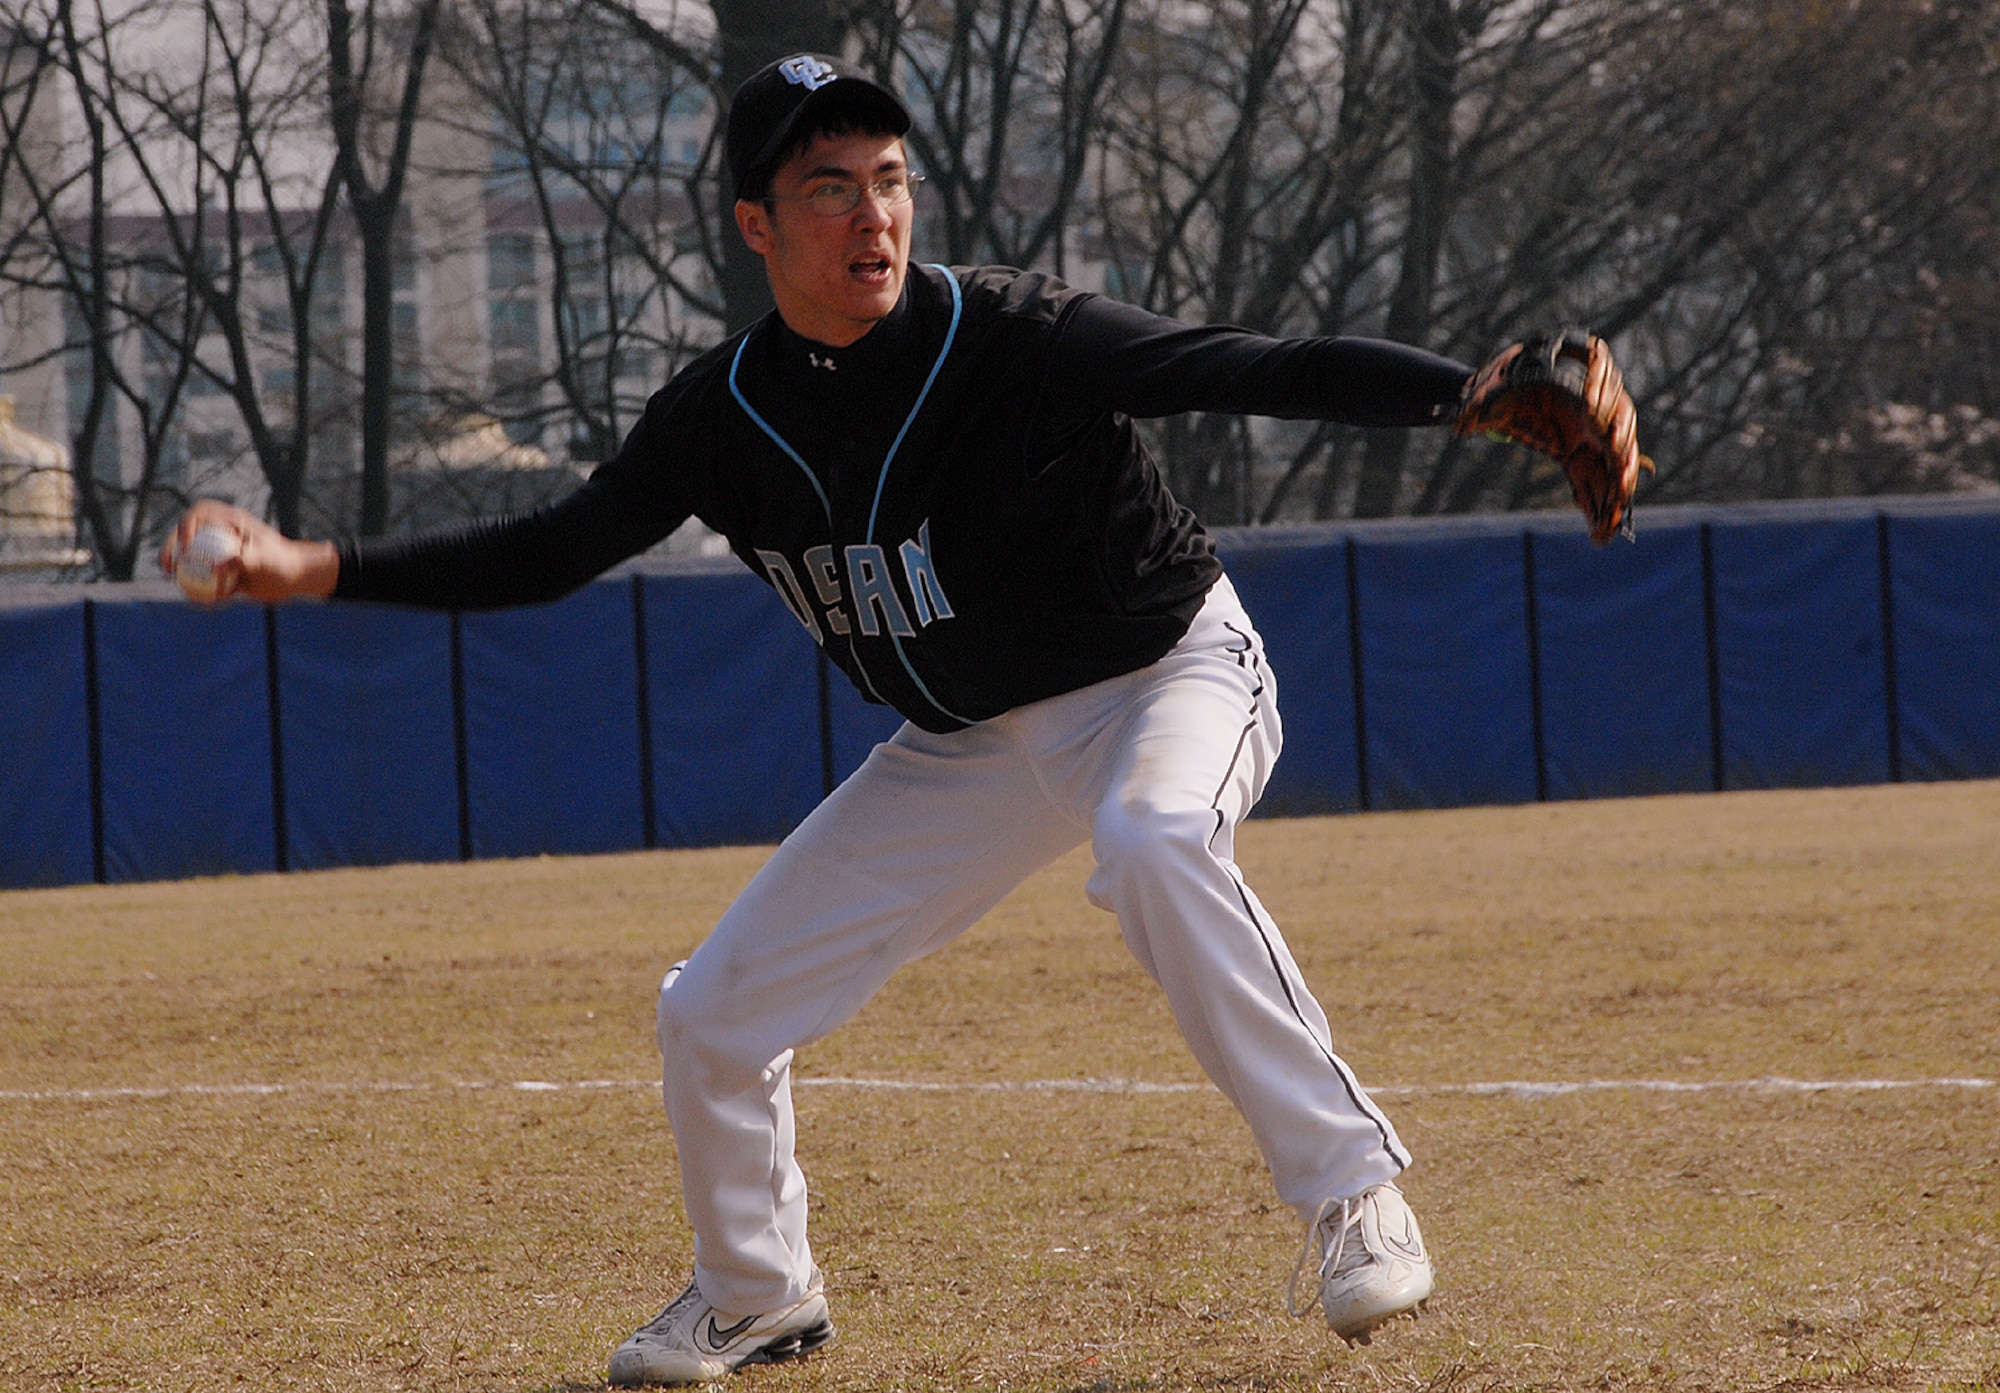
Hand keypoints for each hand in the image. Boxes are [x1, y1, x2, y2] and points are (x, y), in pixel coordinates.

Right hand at [158, 501, 339, 603]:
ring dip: (180, 569)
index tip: (186, 545)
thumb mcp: (268, 560)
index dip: (187, 525)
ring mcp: (221, 553)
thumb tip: (220, 566)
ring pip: (192, 557)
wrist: (298, 579)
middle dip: (171, 547)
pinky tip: (199, 602)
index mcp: (232, 523)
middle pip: (188, 534)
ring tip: (175, 583)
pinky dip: (199, 588)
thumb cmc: (287, 563)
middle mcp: (223, 535)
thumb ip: (246, 560)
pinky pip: (204, 577)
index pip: (201, 514)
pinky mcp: (224, 571)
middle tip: (167, 566)